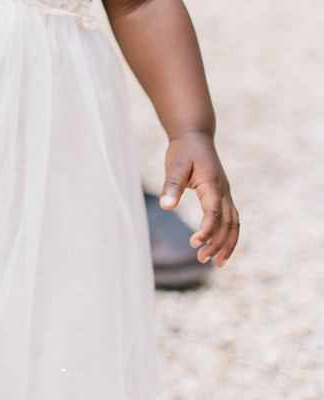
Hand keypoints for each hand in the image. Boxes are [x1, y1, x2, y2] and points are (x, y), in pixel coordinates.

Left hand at [160, 132, 239, 265]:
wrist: (196, 136)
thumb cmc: (184, 151)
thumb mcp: (175, 165)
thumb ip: (172, 185)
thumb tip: (166, 206)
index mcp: (212, 184)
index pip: (214, 213)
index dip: (207, 230)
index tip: (194, 243)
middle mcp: (224, 191)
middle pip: (228, 223)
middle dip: (217, 243)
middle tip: (201, 259)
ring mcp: (226, 194)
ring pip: (234, 224)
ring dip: (227, 244)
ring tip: (216, 263)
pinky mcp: (223, 197)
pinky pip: (231, 220)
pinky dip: (229, 235)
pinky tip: (219, 248)